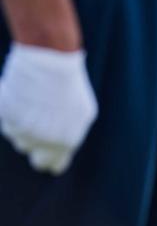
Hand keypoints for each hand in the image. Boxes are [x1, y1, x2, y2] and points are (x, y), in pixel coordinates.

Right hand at [0, 43, 97, 174]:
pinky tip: (21, 94)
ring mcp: (23, 130)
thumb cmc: (70, 85)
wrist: (51, 61)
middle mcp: (44, 141)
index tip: (48, 155)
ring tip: (36, 101)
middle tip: (39, 125)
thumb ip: (69, 133)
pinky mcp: (6, 117)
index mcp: (67, 141)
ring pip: (19, 136)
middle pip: (34, 154)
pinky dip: (10, 111)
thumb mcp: (81, 112)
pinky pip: (6, 121)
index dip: (51, 160)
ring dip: (25, 124)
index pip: (54, 164)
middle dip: (37, 145)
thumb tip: (59, 151)